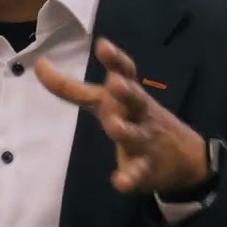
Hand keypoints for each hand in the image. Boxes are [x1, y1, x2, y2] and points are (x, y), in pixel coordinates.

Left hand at [35, 38, 207, 195]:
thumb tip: (39, 65)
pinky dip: (130, 178)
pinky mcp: (147, 168)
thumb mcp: (108, 101)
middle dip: (125, 91)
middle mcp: (138, 113)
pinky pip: (138, 173)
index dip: (114, 58)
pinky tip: (120, 182)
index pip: (124, 71)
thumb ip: (74, 88)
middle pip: (135, 99)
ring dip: (125, 130)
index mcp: (129, 95)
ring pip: (135, 135)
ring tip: (114, 126)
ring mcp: (145, 140)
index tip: (102, 44)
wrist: (187, 158)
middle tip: (115, 83)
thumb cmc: (135, 119)